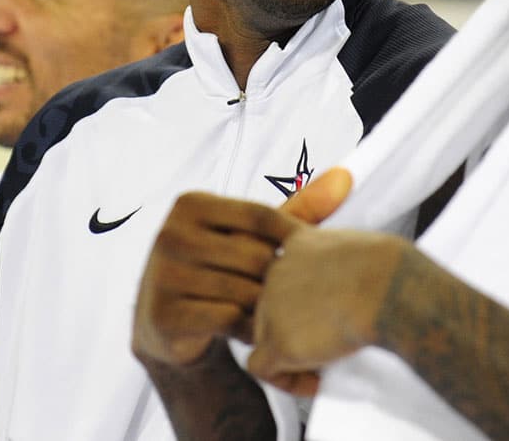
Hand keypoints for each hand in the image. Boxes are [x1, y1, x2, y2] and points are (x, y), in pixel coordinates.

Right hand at [132, 169, 353, 369]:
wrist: (169, 323)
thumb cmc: (221, 266)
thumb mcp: (253, 234)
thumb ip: (300, 206)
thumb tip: (345, 176)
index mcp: (191, 204)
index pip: (260, 216)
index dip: (287, 241)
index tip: (297, 261)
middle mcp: (170, 234)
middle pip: (253, 255)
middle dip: (276, 279)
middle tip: (286, 295)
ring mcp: (162, 274)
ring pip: (243, 289)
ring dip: (266, 307)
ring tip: (275, 314)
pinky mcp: (164, 314)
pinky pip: (227, 318)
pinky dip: (249, 328)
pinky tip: (255, 332)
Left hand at [246, 218, 408, 394]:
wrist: (389, 288)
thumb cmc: (390, 270)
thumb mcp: (359, 249)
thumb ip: (337, 266)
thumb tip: (344, 292)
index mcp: (297, 245)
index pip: (280, 275)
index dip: (295, 298)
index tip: (320, 311)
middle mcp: (276, 271)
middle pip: (268, 308)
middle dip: (294, 329)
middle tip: (325, 342)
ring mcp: (272, 305)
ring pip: (264, 339)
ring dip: (291, 354)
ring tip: (326, 363)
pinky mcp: (278, 340)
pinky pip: (261, 368)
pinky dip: (286, 379)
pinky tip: (316, 380)